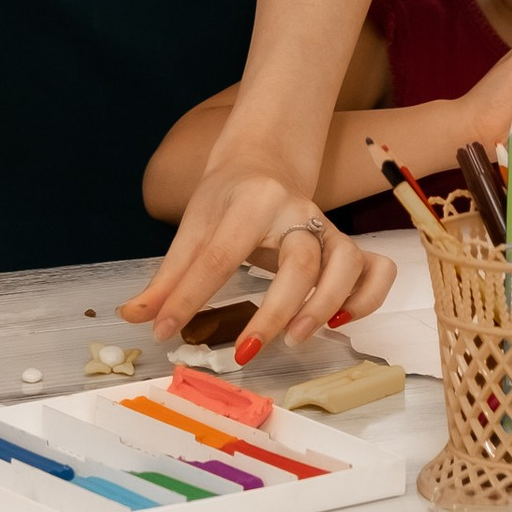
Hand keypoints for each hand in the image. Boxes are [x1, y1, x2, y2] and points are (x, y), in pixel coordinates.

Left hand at [120, 161, 396, 353]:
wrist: (265, 159)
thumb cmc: (226, 198)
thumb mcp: (191, 227)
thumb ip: (167, 278)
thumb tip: (134, 318)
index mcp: (249, 202)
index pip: (219, 254)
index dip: (189, 297)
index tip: (165, 332)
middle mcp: (296, 211)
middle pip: (300, 262)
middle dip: (275, 312)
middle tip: (244, 351)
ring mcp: (327, 227)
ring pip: (346, 263)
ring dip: (326, 306)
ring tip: (296, 338)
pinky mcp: (347, 244)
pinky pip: (376, 270)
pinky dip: (368, 298)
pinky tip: (340, 320)